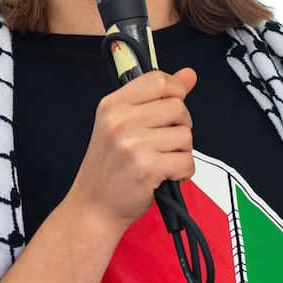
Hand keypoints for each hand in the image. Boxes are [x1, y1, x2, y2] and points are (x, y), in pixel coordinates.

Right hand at [67, 68, 197, 230]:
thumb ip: (156, 98)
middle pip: (178, 107)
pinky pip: (186, 161)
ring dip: (182, 152)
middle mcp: (119, 120)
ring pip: (185, 135)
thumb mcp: (123, 125)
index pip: (158, 80)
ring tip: (162, 162)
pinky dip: (183, 172)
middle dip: (181, 126)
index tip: (174, 107)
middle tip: (165, 144)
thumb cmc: (110, 168)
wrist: (93, 208)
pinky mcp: (146, 167)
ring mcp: (132, 143)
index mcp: (112, 105)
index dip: (176, 90)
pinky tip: (166, 176)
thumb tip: (190, 74)